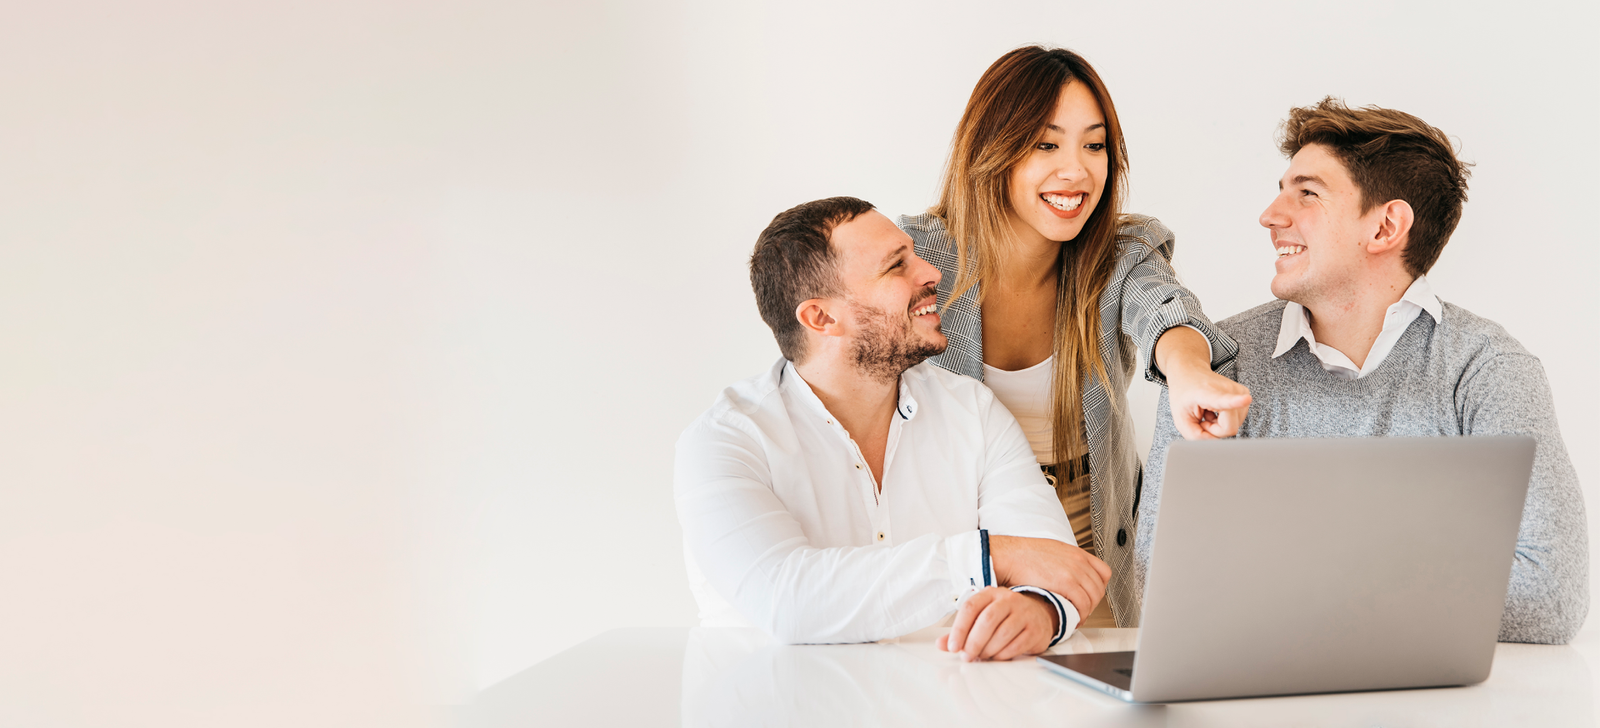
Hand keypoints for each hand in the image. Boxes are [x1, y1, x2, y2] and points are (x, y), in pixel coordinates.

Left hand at [937, 587, 1055, 660]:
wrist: (1039, 615)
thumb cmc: (1004, 617)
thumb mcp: (981, 618)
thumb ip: (961, 631)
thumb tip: (941, 644)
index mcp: (990, 594)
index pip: (970, 607)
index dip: (959, 629)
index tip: (952, 647)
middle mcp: (1008, 600)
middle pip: (987, 620)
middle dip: (974, 642)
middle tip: (967, 656)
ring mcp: (1024, 613)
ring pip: (1002, 633)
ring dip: (988, 650)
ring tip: (982, 656)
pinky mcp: (1035, 629)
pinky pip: (1016, 645)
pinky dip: (1003, 655)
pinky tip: (997, 657)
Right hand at [988, 535, 1108, 621]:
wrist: (1009, 555)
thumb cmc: (1022, 555)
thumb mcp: (1051, 551)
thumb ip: (1064, 562)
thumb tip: (1066, 576)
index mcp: (1076, 553)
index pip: (1103, 573)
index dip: (1098, 588)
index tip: (1090, 596)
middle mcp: (1079, 561)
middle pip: (1098, 589)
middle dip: (1091, 604)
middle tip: (1080, 612)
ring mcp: (1074, 571)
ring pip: (1093, 598)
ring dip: (1086, 612)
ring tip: (1075, 618)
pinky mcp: (1066, 583)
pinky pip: (1083, 604)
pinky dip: (1080, 615)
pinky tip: (1071, 619)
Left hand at [1167, 366, 1250, 438]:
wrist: (1189, 372)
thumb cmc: (1184, 394)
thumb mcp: (1181, 419)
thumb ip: (1196, 436)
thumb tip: (1216, 444)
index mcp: (1208, 392)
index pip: (1224, 399)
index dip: (1236, 401)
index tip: (1246, 399)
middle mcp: (1228, 390)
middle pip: (1229, 428)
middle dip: (1213, 430)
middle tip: (1202, 417)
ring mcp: (1239, 392)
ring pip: (1234, 426)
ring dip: (1218, 425)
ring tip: (1208, 411)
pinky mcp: (1244, 395)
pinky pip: (1237, 421)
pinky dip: (1224, 420)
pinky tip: (1215, 410)